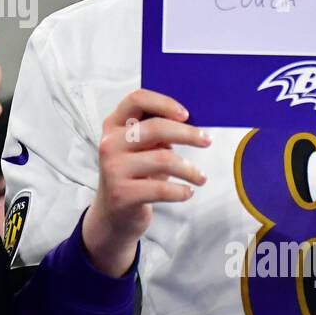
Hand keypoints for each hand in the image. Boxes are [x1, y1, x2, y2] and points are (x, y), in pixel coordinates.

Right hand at [82, 89, 208, 277]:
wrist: (113, 215)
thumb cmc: (134, 175)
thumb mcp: (139, 149)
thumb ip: (156, 133)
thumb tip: (192, 123)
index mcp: (113, 125)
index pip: (137, 99)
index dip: (164, 102)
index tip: (187, 114)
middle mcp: (109, 144)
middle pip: (156, 128)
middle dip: (187, 134)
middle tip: (207, 140)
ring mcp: (113, 169)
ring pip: (164, 159)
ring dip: (190, 169)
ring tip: (201, 177)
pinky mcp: (122, 194)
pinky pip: (162, 189)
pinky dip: (181, 191)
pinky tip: (187, 192)